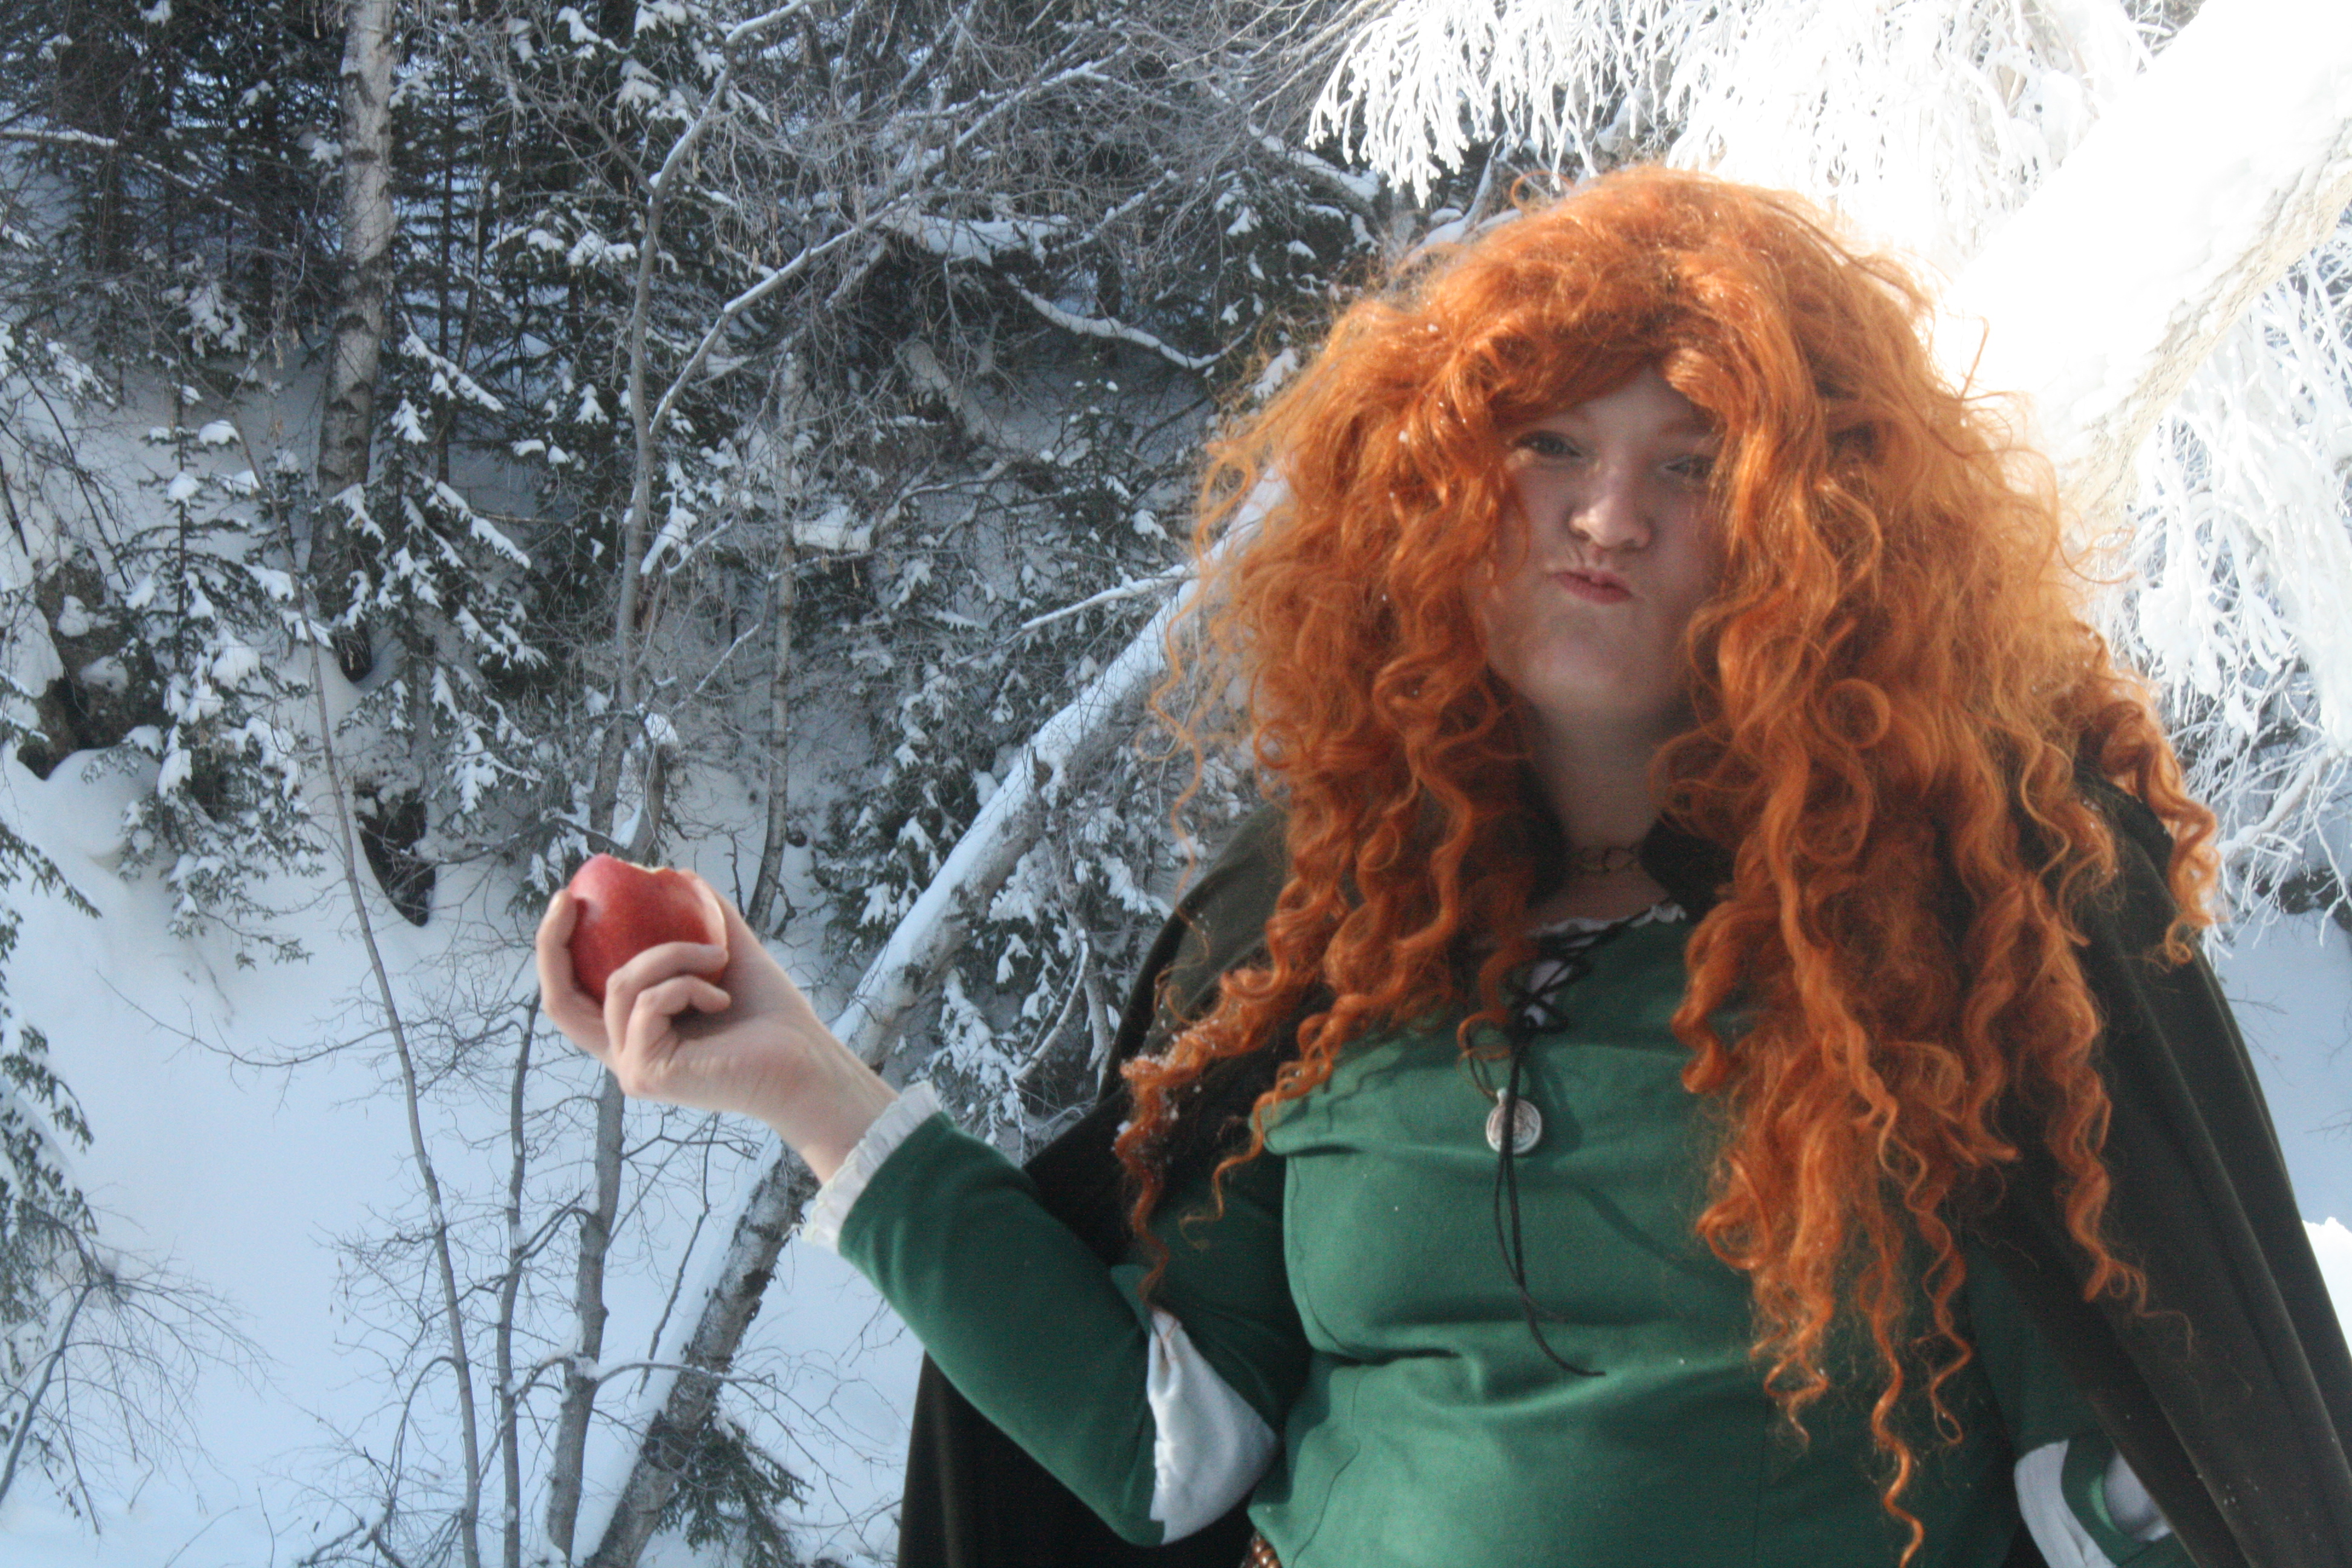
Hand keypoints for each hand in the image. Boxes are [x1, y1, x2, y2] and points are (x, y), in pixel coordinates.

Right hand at [535, 876, 894, 1178]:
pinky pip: (650, 1002)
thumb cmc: (772, 1014)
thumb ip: (700, 919)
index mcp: (634, 1029)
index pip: (571, 993)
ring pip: (622, 985)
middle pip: (559, 1000)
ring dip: (671, 954)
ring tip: (717, 956)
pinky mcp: (647, 1074)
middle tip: (569, 900)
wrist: (806, 1059)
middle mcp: (623, 1053)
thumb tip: (675, 875)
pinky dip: (687, 984)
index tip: (568, 897)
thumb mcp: (725, 953)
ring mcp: (632, 1067)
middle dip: (553, 944)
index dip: (555, 947)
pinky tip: (722, 996)